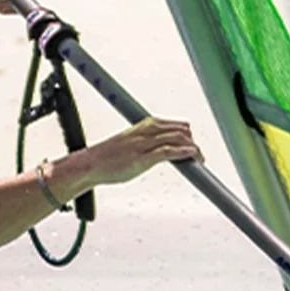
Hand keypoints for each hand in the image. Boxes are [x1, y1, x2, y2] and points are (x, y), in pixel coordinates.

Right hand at [84, 117, 202, 184]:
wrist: (90, 164)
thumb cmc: (107, 157)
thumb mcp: (129, 144)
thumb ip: (145, 144)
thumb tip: (158, 152)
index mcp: (144, 126)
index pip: (173, 125)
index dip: (187, 135)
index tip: (192, 145)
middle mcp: (146, 131)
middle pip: (180, 130)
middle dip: (193, 141)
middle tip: (198, 155)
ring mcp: (145, 144)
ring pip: (177, 139)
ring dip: (193, 148)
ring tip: (199, 158)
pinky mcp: (143, 158)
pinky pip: (169, 151)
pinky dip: (184, 152)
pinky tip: (192, 156)